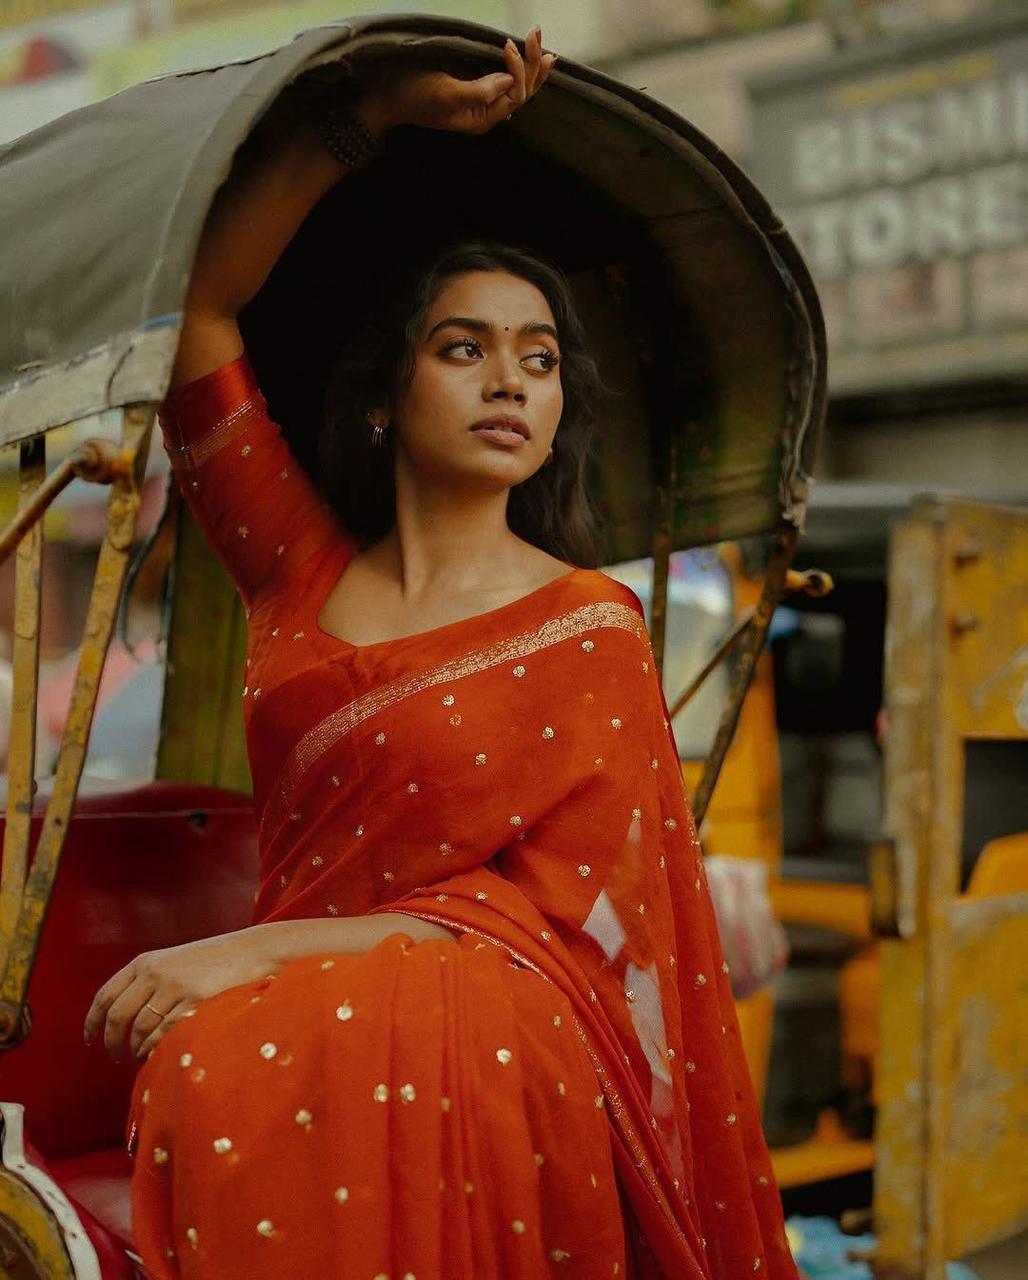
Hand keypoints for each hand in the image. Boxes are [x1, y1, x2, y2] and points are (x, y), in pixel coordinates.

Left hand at [83, 929, 277, 1061]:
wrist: (251, 951)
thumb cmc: (213, 961)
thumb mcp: (173, 962)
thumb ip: (147, 982)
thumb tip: (120, 1020)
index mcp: (145, 962)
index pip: (106, 996)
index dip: (92, 1022)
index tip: (90, 1040)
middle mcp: (155, 973)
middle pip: (118, 1017)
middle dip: (112, 1043)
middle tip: (115, 1057)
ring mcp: (175, 987)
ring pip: (140, 1030)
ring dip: (135, 1050)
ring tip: (139, 1057)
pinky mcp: (195, 1002)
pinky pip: (163, 1035)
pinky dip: (154, 1049)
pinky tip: (155, 1054)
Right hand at [360, 25, 556, 136]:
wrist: (388, 95)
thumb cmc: (413, 94)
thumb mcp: (444, 92)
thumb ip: (477, 91)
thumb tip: (507, 81)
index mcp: (481, 119)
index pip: (514, 95)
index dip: (518, 70)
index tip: (508, 44)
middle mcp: (486, 113)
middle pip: (521, 90)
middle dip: (531, 63)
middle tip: (537, 32)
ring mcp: (481, 102)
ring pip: (517, 85)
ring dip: (530, 62)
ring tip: (539, 39)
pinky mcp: (474, 89)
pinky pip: (505, 79)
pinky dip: (518, 66)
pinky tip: (526, 55)